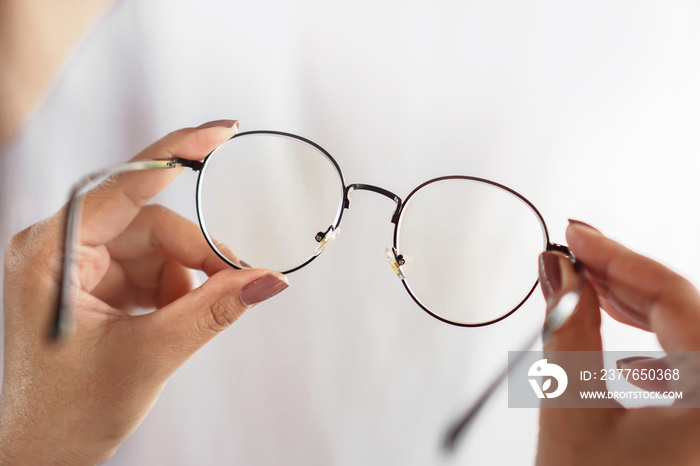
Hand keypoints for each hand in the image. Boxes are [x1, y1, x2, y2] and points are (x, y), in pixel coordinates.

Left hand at [0, 121, 288, 463]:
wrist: (41, 453)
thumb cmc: (66, 413)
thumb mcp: (150, 356)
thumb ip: (212, 311)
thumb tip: (267, 279)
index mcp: (52, 252)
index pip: (124, 183)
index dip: (178, 152)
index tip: (221, 132)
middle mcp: (61, 247)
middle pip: (153, 222)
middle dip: (197, 256)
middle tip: (233, 284)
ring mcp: (78, 263)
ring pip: (158, 246)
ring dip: (187, 279)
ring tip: (185, 322)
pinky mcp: (94, 281)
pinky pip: (152, 266)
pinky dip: (174, 290)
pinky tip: (169, 321)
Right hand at [536, 221, 699, 464]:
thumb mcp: (571, 406)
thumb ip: (567, 325)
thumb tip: (558, 271)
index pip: (676, 298)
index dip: (617, 256)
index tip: (576, 234)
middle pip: (690, 314)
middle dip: (625, 279)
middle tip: (575, 255)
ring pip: (692, 339)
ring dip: (640, 311)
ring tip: (589, 291)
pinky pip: (693, 371)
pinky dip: (655, 349)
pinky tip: (622, 344)